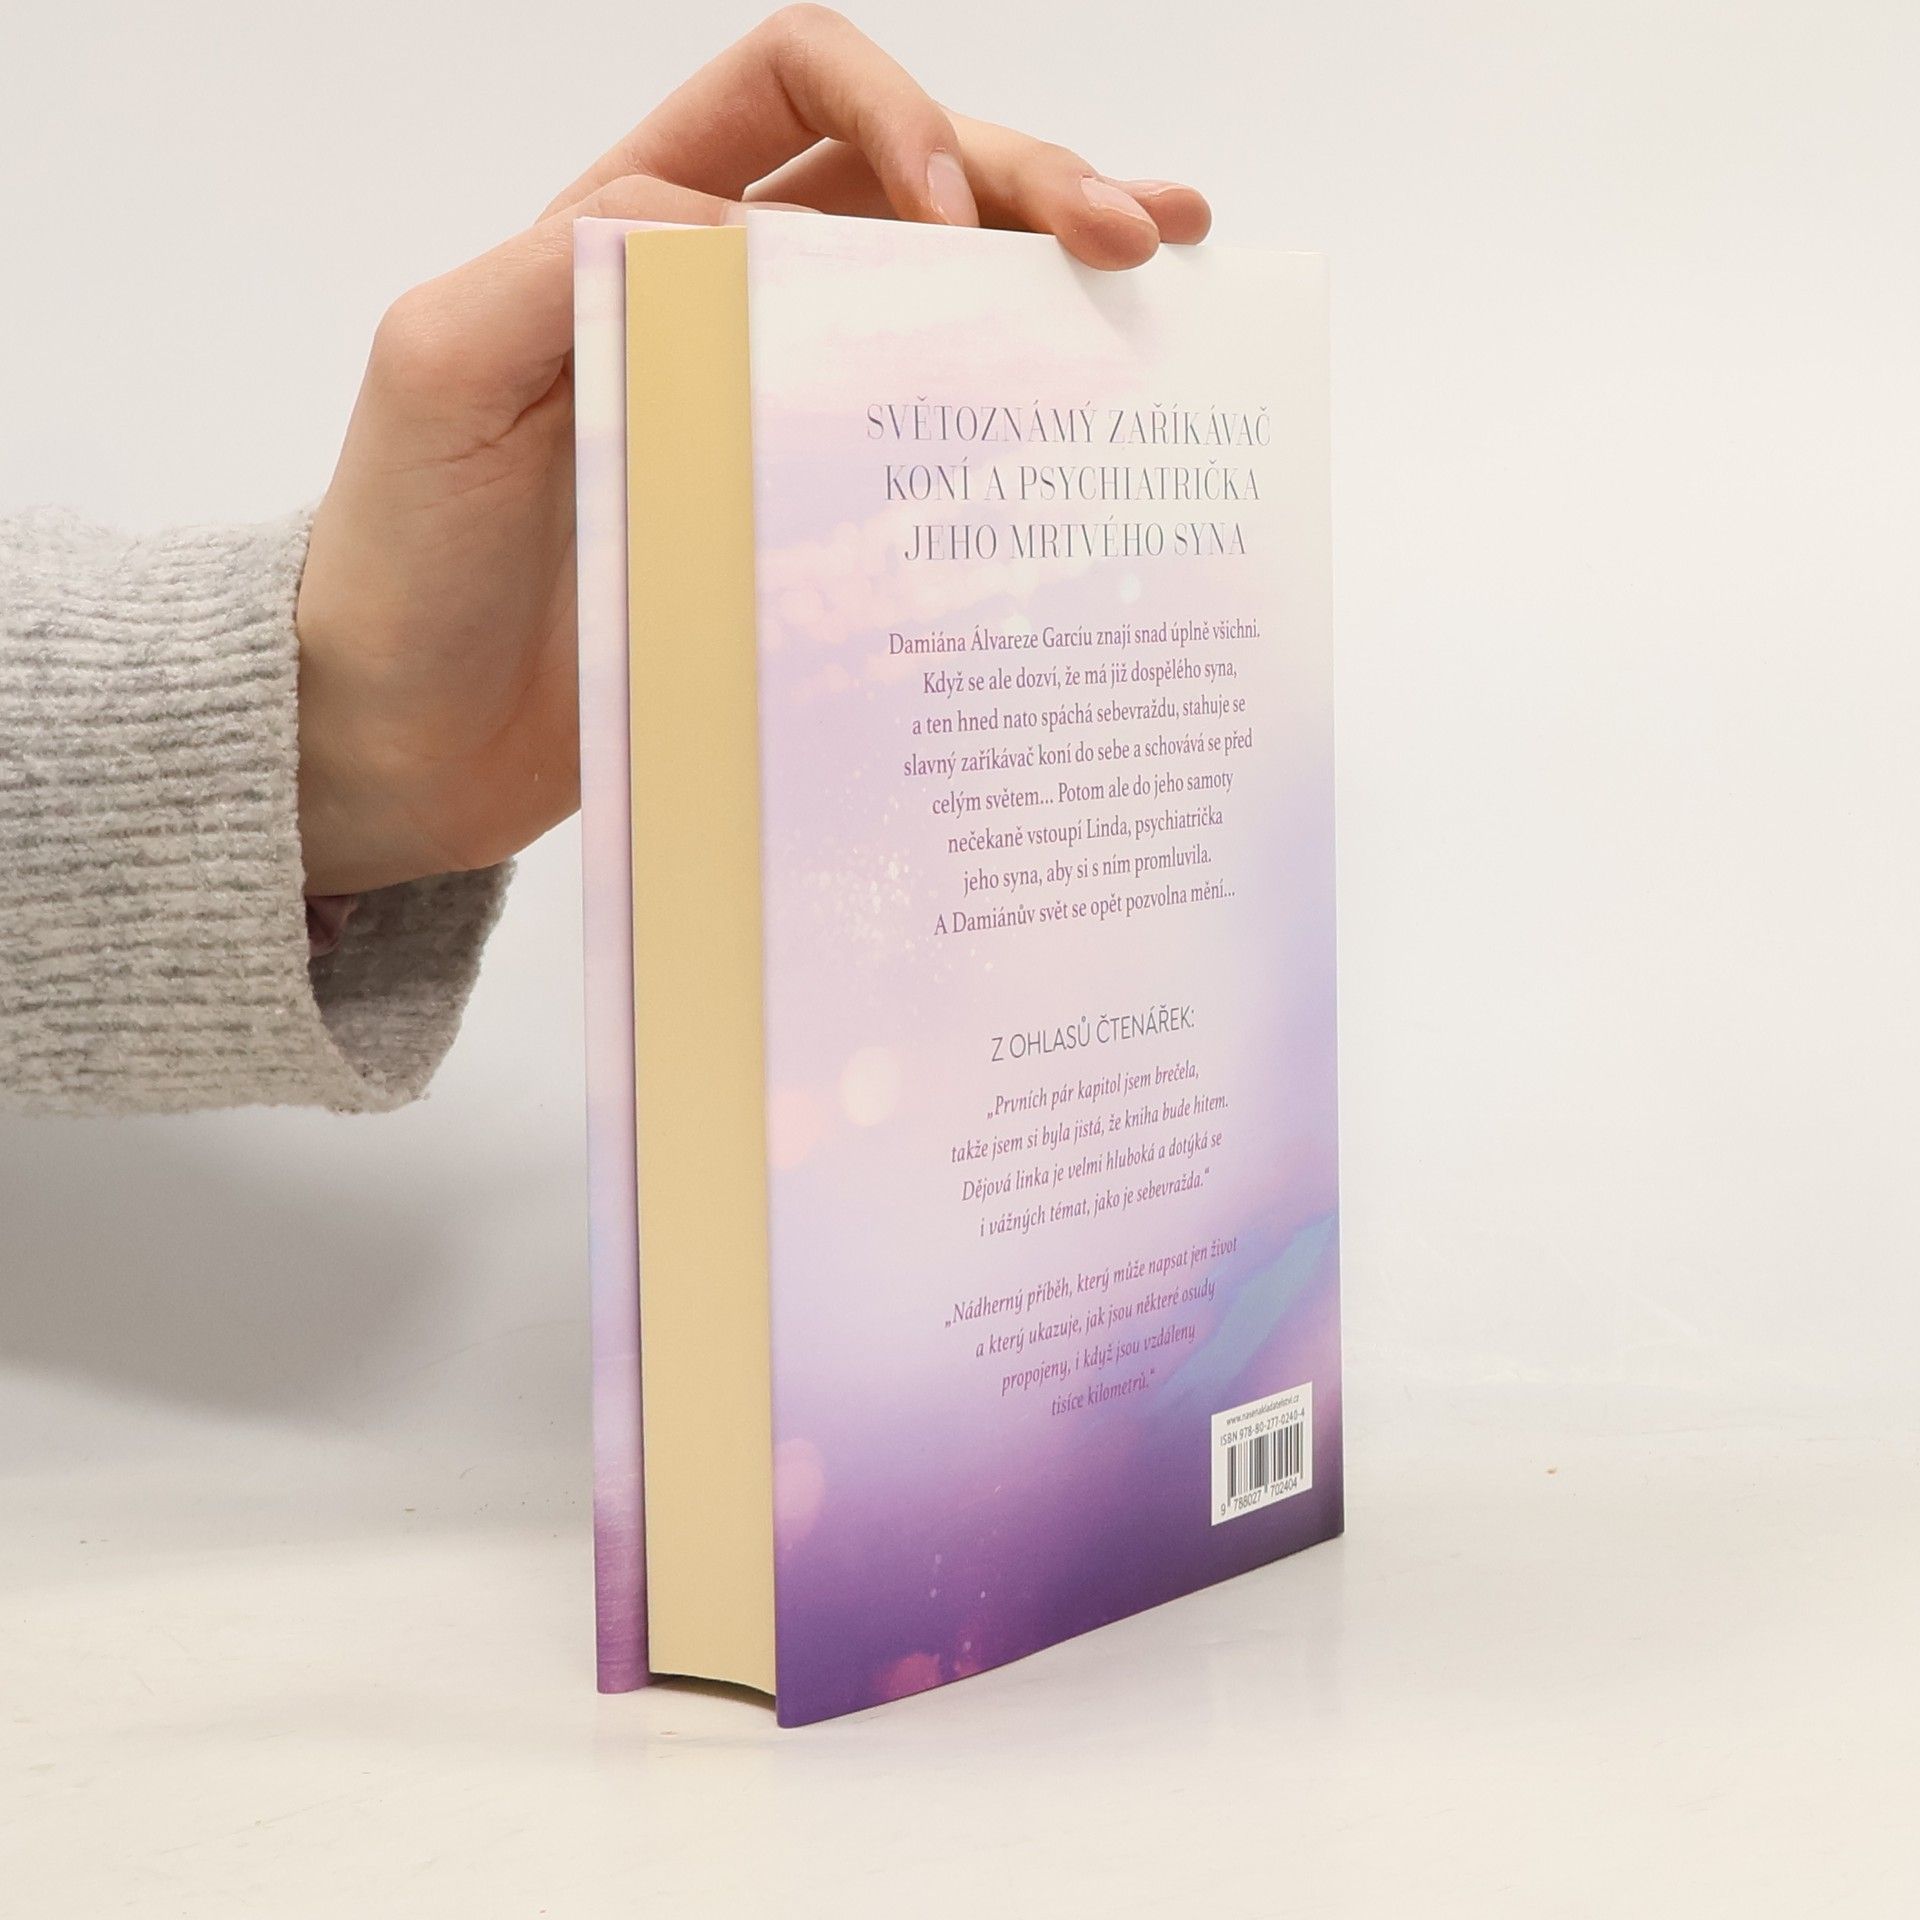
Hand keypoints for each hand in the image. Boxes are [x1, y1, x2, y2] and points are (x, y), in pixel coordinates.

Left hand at [295, 6, 1211, 895]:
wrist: (405, 736)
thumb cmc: (403, 560)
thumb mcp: (445, 374)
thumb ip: (574, 266)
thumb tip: (748, 235)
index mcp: (636, 226)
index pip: (798, 90)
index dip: (898, 115)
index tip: (953, 220)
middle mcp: (726, 301)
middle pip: (910, 180)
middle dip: (1031, 178)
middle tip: (1131, 237)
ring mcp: (776, 414)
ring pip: (943, 297)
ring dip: (1055, 264)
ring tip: (1167, 262)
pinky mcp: (805, 523)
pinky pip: (926, 442)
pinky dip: (1016, 406)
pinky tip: (1099, 400)